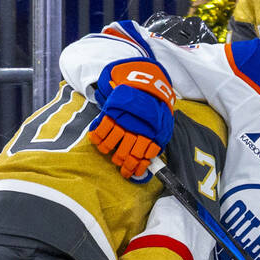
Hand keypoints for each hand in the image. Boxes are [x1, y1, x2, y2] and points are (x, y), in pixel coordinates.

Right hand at [88, 58, 175, 178]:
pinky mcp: (112, 112)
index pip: (142, 157)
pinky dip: (97, 137)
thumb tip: (150, 160)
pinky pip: (102, 128)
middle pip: (126, 153)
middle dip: (122, 163)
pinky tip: (96, 140)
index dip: (135, 168)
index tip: (130, 173)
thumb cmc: (155, 109)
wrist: (145, 85)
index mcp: (151, 135)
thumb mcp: (163, 125)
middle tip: (120, 166)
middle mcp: (136, 130)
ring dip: (107, 151)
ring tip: (107, 152)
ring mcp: (123, 121)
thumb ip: (156, 142)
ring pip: (112, 143)